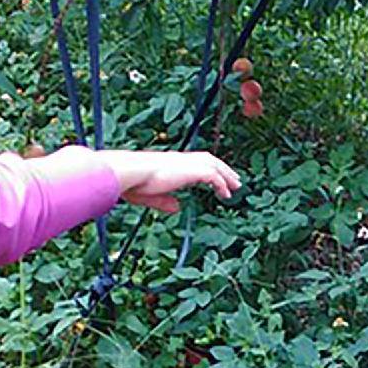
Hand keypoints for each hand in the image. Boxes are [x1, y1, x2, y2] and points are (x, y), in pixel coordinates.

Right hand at [88, 149, 241, 213]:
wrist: (130, 173)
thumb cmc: (133, 183)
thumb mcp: (150, 196)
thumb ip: (164, 201)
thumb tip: (177, 208)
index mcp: (171, 162)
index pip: (194, 162)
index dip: (206, 168)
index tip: (214, 177)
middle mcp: (181, 159)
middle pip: (208, 159)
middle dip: (223, 168)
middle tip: (235, 179)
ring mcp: (187, 164)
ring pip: (214, 165)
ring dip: (227, 175)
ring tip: (237, 186)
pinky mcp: (192, 171)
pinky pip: (213, 177)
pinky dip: (221, 184)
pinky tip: (226, 194)